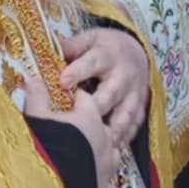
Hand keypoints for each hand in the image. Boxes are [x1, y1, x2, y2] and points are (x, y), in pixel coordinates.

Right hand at [24, 72, 127, 187]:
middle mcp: (104, 140)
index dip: (78, 98)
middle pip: (105, 127)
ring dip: (107, 154)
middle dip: (95, 127)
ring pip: (114, 155)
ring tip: (100, 156)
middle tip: (83, 129)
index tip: (72, 98)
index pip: (87, 100)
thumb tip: (31, 79)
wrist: (48, 185)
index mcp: (89, 118)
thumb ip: (36, 97)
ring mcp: (107, 166)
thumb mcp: (35, 117)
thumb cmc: (43, 144)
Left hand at [59, 28, 149, 147]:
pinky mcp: (139, 106)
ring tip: (99, 142)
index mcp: (107, 55)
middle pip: (110, 93)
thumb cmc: (106, 48)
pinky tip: (114, 148)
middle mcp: (123, 75)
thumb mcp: (91, 39)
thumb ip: (71, 46)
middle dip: (96, 107)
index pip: (92, 62)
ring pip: (124, 113)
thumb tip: (49, 45)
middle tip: (78, 121)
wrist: (138, 52)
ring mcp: (133, 93)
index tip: (63, 81)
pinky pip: (135, 123)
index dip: (78, 72)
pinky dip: (126, 137)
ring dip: (113, 128)